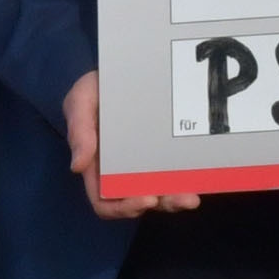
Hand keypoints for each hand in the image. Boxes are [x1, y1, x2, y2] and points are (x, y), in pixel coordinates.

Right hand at [65, 71, 200, 218]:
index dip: (122, 207)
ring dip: (176, 200)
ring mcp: (144, 164)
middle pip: (138, 202)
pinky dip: (186, 182)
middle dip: (160, 204)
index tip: (145, 200)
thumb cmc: (95, 89)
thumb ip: (79, 131)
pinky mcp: (164, 154)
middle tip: (180, 199)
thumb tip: (77, 167)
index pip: (104, 200)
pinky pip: (175, 175)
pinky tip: (200, 181)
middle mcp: (121, 172)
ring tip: (191, 197)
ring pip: (160, 194)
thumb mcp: (81, 102)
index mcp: (97, 167)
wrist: (120, 71)